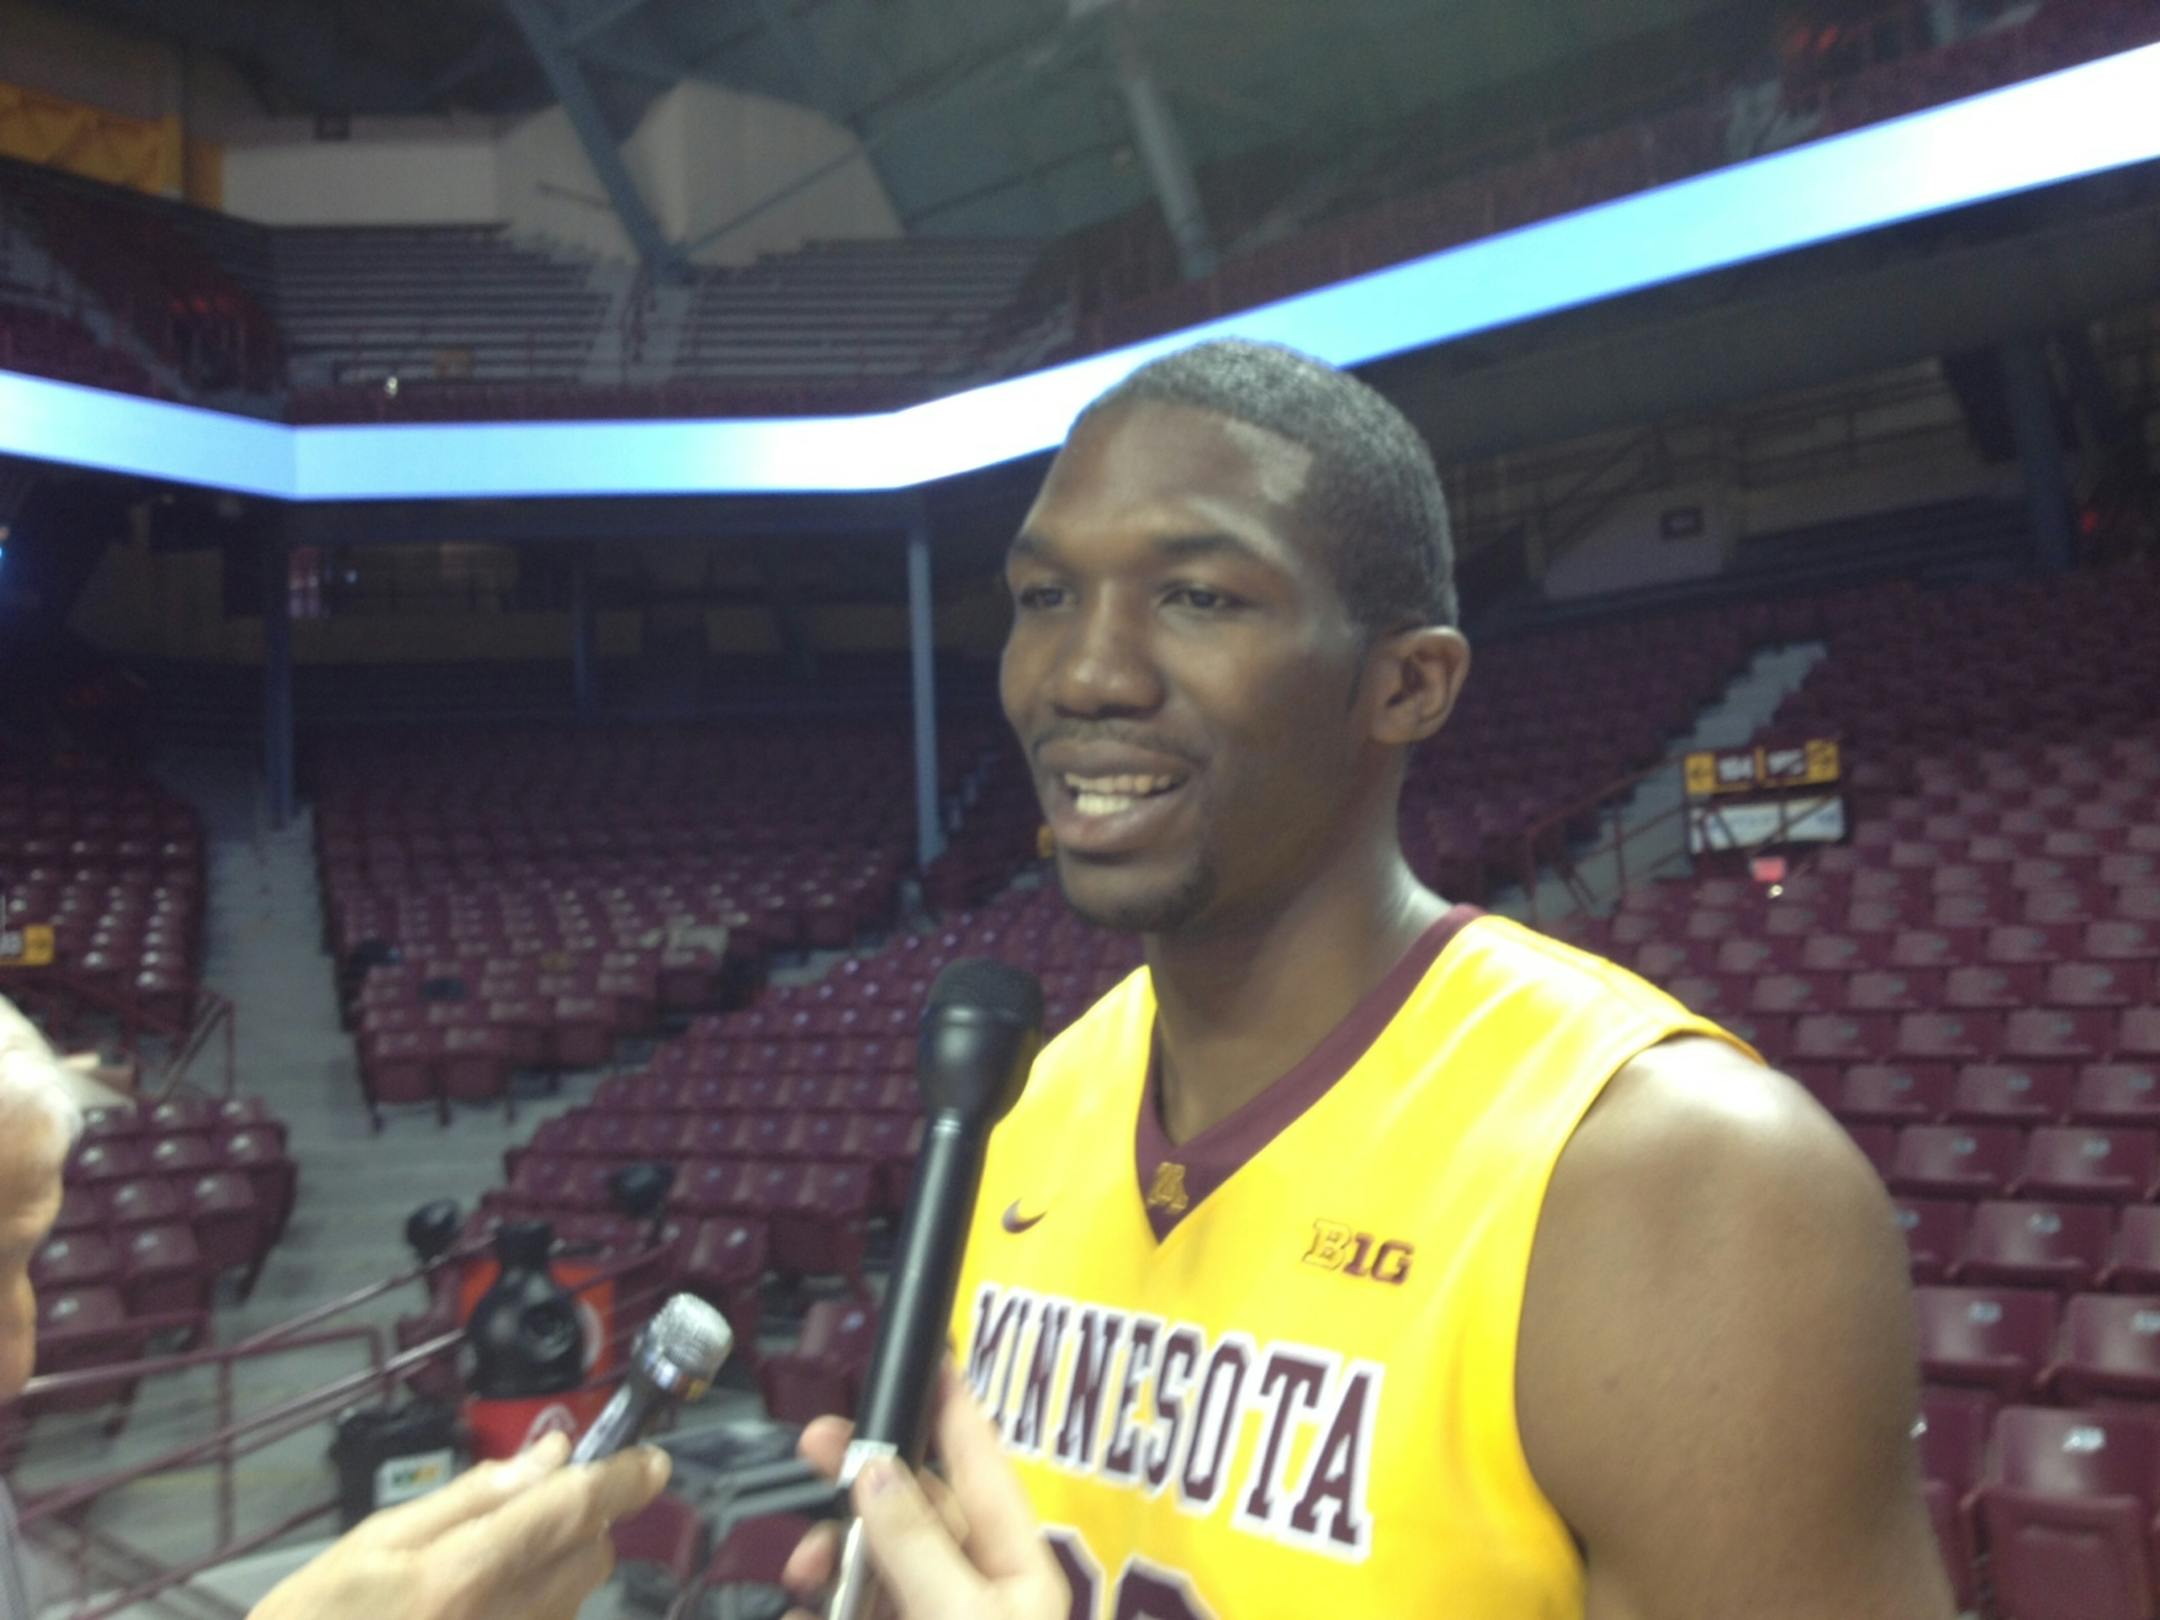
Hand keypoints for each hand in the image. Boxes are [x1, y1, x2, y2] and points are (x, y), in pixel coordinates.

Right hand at [250, 1433, 669, 1619]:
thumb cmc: (314, 1619)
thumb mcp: (373, 1541)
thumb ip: (470, 1496)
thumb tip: (549, 1453)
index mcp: (461, 1576)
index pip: (573, 1511)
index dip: (623, 1478)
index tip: (650, 1458)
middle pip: (590, 1556)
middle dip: (583, 1520)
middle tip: (537, 1504)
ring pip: (575, 1595)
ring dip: (559, 1563)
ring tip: (492, 1561)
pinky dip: (537, 1603)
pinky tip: (482, 1603)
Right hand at [782, 1369, 1065, 1619]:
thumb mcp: (959, 1615)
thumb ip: (916, 1544)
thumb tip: (874, 1466)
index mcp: (1017, 1572)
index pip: (986, 1469)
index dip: (958, 1412)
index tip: (933, 1358)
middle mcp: (976, 1593)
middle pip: (917, 1512)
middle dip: (864, 1484)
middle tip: (813, 1444)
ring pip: (874, 1567)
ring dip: (831, 1558)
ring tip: (803, 1572)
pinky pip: (850, 1613)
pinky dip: (817, 1612)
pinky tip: (798, 1616)